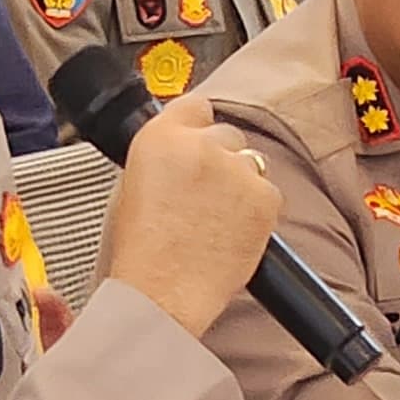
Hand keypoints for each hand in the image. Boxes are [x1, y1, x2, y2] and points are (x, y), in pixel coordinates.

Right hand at [92, 97, 281, 336]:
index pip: (195, 105)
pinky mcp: (265, 197)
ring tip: (217, 221)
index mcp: (160, 138)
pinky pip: (268, 193)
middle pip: (226, 135)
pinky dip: (256, 211)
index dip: (198, 127)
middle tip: (206, 196)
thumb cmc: (141, 254)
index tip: (200, 140)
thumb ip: (162, 158)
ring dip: (240, 184)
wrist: (161, 294)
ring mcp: (237, 169)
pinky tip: (232, 233)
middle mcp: (201, 145)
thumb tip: (183, 151)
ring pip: (250, 163)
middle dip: (220, 160)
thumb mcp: (132, 187)